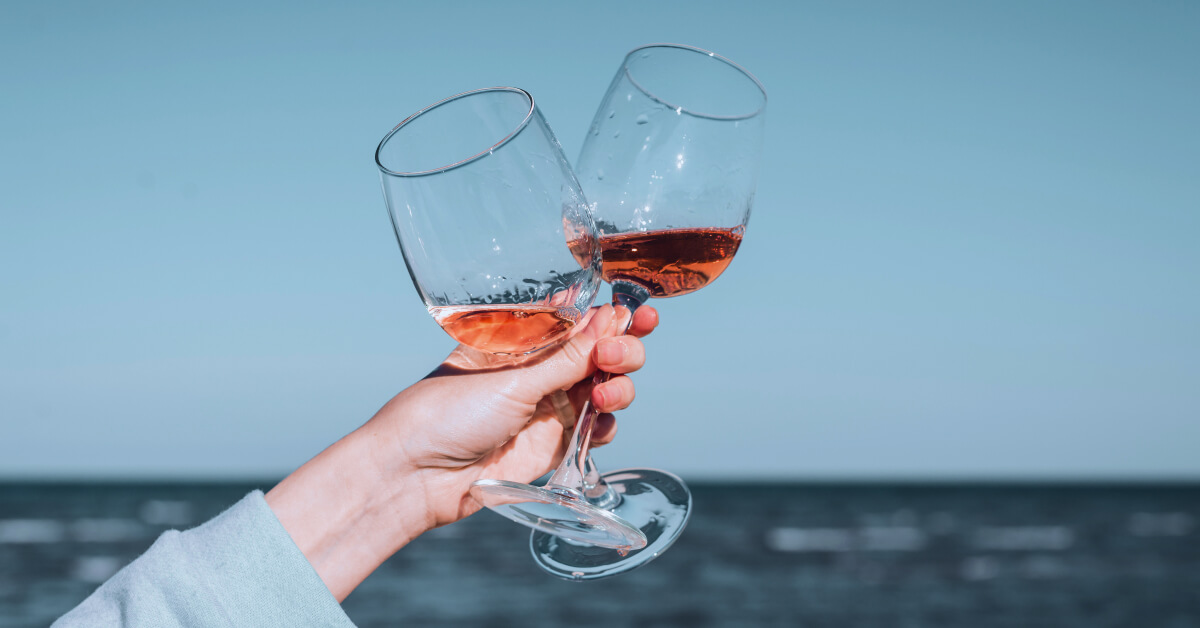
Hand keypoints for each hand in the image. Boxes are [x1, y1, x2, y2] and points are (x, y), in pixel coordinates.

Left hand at [266, 304, 657, 600]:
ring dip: (618, 388)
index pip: (580, 321)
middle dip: (622, 351)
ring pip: (604, 390)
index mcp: (522, 340)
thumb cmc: (446, 413)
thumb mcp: (511, 379)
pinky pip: (595, 432)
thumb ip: (567, 357)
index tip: (642, 312)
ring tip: (606, 396)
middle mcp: (538, 370)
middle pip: (600, 354)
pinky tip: (600, 425)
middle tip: (616, 360)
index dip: (614, 316)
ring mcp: (546, 408)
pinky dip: (606, 427)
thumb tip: (613, 320)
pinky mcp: (551, 446)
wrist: (415, 476)